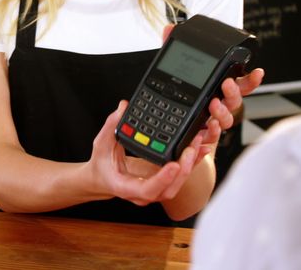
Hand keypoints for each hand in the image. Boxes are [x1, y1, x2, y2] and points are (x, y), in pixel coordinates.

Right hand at [88, 101, 205, 205]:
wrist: (101, 179)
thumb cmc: (101, 164)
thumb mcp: (101, 143)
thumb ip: (112, 125)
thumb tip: (123, 107)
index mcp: (125, 187)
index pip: (147, 190)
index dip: (163, 179)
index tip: (174, 165)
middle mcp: (142, 193)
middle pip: (168, 190)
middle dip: (183, 169)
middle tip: (191, 148)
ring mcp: (153, 191)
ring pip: (176, 185)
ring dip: (189, 166)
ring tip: (197, 145)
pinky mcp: (161, 184)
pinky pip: (178, 178)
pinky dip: (190, 164)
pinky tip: (200, 150)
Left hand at [162, 22, 263, 158]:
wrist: (167, 128)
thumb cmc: (177, 97)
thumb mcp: (172, 69)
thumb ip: (173, 49)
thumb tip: (169, 29)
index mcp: (218, 89)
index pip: (240, 83)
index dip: (251, 79)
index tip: (258, 72)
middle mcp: (220, 105)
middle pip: (236, 100)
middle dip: (234, 92)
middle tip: (226, 84)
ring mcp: (213, 121)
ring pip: (227, 118)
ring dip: (223, 111)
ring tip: (213, 105)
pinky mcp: (204, 135)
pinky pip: (214, 136)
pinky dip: (214, 131)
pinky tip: (209, 126)